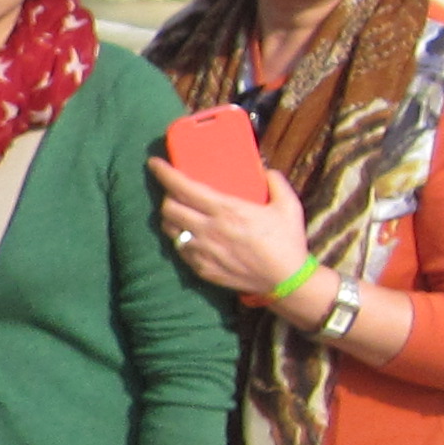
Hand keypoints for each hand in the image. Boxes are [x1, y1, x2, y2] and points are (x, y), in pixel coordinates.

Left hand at [149, 154, 309, 300]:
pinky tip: (190, 235)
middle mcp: (208, 230)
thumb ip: (276, 182)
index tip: (154, 163)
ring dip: (170, 217)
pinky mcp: (202, 269)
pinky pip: (180, 250)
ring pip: (170, 229)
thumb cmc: (286, 241)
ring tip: (179, 211)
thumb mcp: (288, 205)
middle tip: (174, 190)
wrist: (286, 281)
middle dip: (166, 195)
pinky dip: (181, 238)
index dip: (164, 173)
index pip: (183, 187)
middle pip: (168, 208)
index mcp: (225, 210)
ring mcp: (202, 252)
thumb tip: (265, 170)